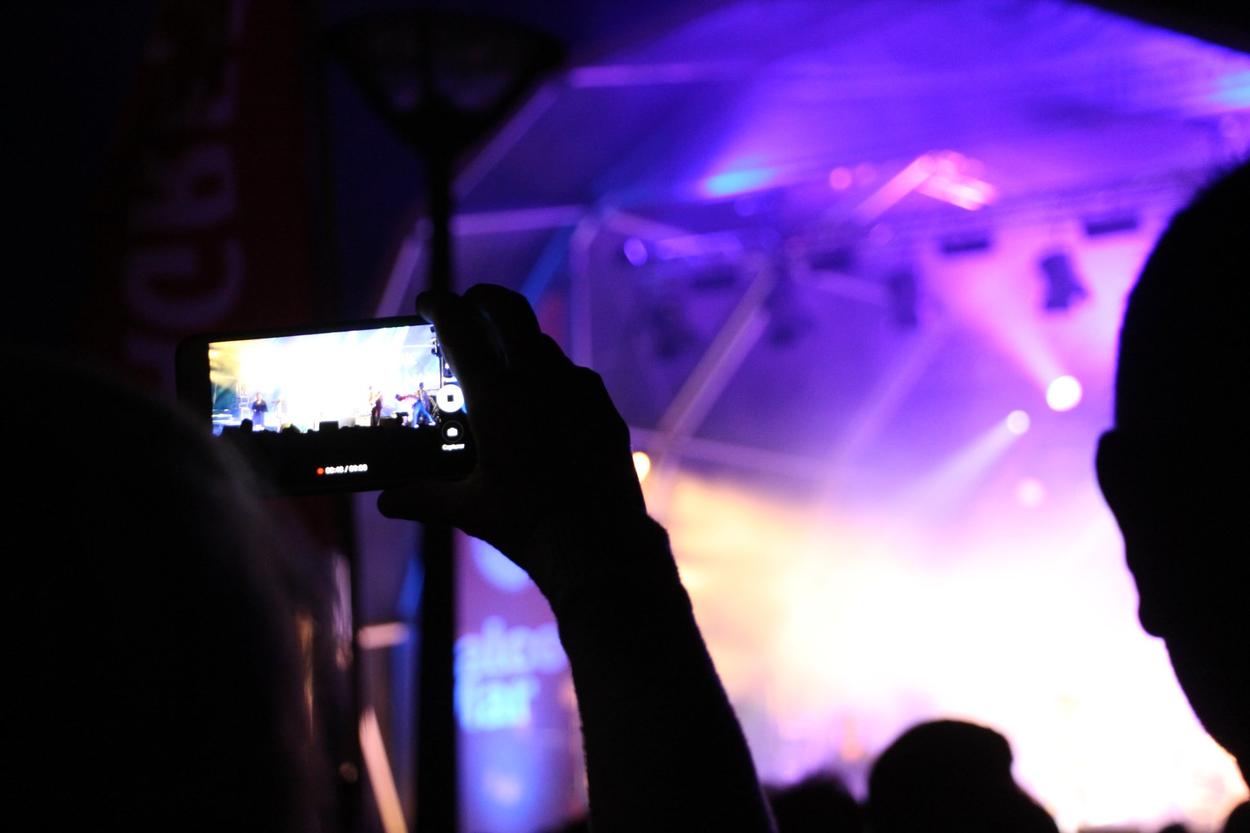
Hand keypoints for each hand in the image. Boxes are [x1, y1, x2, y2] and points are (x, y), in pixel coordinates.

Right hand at [378, 285, 645, 585]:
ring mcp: (577, 388)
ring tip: (502, 363)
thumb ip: (423, 498)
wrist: (599, 544)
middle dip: (481, 299)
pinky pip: (574, 376)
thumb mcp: (469, 510)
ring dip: (517, 342)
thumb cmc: (528, 524)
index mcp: (496, 396)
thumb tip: (387, 502)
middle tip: (467, 306)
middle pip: (507, 308)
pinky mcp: (603, 406)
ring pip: (542, 343)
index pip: (459, 326)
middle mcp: (538, 379)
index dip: (438, 306)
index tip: (427, 303)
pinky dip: (553, 378)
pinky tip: (546, 402)